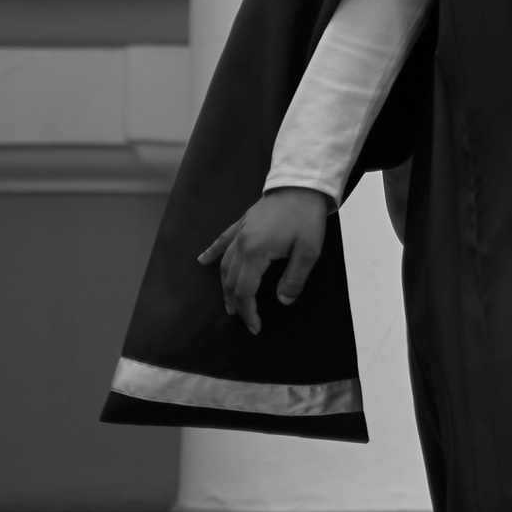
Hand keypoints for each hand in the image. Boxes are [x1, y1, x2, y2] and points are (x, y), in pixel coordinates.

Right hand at [196, 188, 331, 335]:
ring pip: (224, 265)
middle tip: (245, 320)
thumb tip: (283, 301)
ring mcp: (240, 232)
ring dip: (224, 286)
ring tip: (228, 304)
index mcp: (256, 252)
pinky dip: (211, 252)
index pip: (245, 291)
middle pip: (231, 281)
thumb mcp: (309, 251)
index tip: (255, 327)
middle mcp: (241, 244)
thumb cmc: (307, 217)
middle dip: (237, 304)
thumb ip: (295, 279)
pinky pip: (222, 240)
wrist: (302, 184)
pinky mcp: (243, 223)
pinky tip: (202, 261)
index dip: (249, 312)